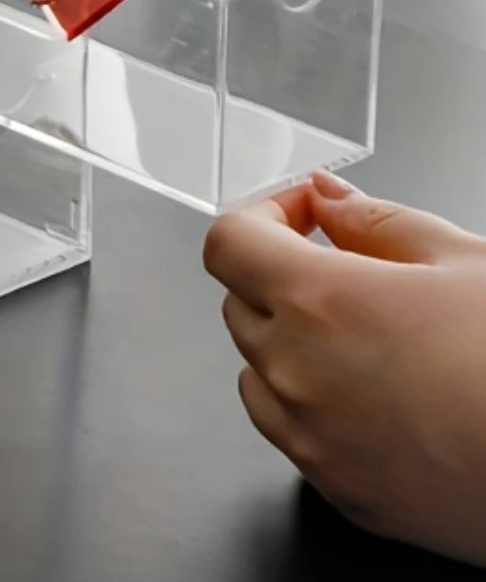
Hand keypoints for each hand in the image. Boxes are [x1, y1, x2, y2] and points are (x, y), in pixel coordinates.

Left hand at [204, 171, 485, 563]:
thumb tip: (328, 199)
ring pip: (256, 370)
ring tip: (369, 341)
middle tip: (348, 273)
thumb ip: (376, 221)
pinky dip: (310, 406)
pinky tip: (375, 397)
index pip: (228, 241)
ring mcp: (310, 439)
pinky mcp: (337, 491)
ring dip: (288, 344)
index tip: (300, 214)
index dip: (261, 216)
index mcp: (318, 302)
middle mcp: (296, 371)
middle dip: (280, 275)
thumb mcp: (463, 261)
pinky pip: (289, 432)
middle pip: (239, 301)